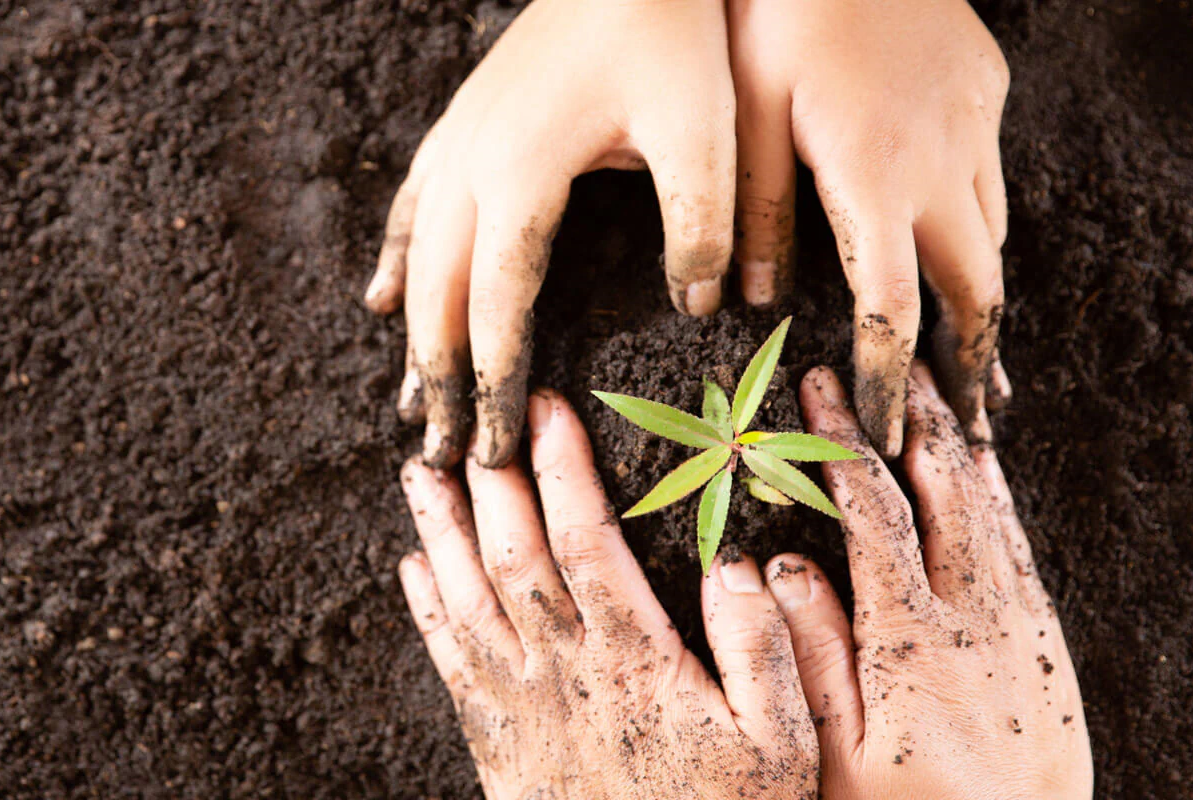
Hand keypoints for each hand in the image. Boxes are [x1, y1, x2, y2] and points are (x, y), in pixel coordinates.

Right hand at [365, 0, 737, 468]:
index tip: (492, 448)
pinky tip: (381, 297)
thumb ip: (701, 221)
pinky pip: (413, 206)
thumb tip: (696, 305)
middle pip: (438, 295)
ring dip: (411, 334)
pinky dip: (395, 260)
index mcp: (522, 175)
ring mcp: (461, 139)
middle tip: (440, 454)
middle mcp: (473, 163)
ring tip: (409, 402)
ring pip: (415, 258)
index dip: (493, 382)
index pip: (497, 306)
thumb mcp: (704, 128)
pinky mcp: (467, 121)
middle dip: (439, 380)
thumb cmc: (672, 31)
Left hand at [396, 390, 816, 799]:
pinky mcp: (498, 741)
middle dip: (487, 480)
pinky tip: (411, 570)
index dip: (562, 470)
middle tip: (467, 419)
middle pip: (509, 556)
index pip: (584, 542)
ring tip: (417, 472)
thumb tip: (740, 563)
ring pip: (466, 599)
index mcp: (634, 660)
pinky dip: (425, 612)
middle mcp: (564, 672)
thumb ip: (764, 650)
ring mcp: (523, 706)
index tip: (549, 410)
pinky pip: (449, 664)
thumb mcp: (781, 741)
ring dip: (438, 531)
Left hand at [728, 0, 1012, 456]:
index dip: (892, 382)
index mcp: (876, 175)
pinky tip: (954, 239)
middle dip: (972, 362)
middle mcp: (943, 157)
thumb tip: (738, 300)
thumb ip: (748, 209)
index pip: (893, 309)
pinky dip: (976, 223)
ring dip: (979, 296)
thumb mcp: (740, 112)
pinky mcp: (984, 81)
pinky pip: (989, 172)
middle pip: (977, 287)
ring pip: (993, 232)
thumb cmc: (774, 7)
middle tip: (968, 427)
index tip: (891, 436)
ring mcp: (974, 117)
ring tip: (969, 356)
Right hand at [765, 365, 1091, 798]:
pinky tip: (984, 467)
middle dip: (907, 420)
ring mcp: (1018, 627)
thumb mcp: (835, 755)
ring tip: (929, 390)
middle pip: (944, 489)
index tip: (815, 393)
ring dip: (958, 443)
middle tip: (878, 365)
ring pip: (990, 509)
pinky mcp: (1045, 645)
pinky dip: (1000, 496)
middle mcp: (974, 617)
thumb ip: (812, 656)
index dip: (842, 443)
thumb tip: (782, 566)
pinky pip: (1022, 548)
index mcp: (911, 638)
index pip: (875, 512)